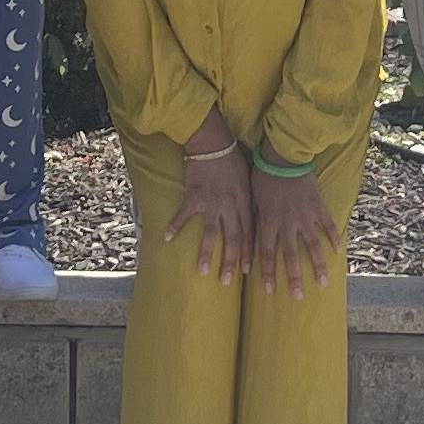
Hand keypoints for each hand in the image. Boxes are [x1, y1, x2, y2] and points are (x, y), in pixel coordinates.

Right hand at [162, 132, 254, 283]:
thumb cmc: (232, 159)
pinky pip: (184, 214)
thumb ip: (249, 200)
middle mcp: (229, 206)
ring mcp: (211, 202)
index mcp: (244, 203)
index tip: (246, 271)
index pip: (248, 233)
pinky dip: (175, 226)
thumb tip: (256, 218)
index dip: (248, 253)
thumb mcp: (247, 180)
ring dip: (206, 253)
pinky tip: (166, 238)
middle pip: (232, 239)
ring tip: (202, 271)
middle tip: (227, 281)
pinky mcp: (194, 195)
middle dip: (230, 262)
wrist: (213, 142)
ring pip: (211, 233)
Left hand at [248, 165, 337, 299]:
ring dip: (318, 266)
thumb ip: (256, 219)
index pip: (267, 253)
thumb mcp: (253, 198)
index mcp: (268, 221)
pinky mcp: (318, 206)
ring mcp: (305, 216)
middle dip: (294, 278)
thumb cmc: (263, 175)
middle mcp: (287, 223)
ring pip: (312, 246)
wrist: (283, 156)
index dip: (268, 273)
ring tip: (323, 283)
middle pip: (290, 255)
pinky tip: (338, 252)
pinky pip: (327, 225)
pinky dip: (333, 238)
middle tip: (298, 297)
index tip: (270, 291)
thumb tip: (250, 238)